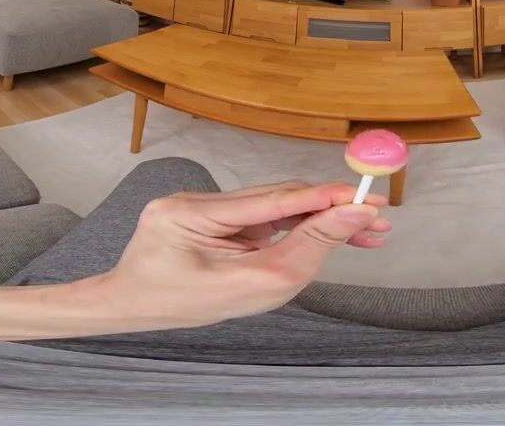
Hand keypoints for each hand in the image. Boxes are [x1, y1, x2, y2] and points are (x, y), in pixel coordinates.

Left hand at [88, 180, 390, 330]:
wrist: (125, 307)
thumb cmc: (178, 304)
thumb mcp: (246, 287)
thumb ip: (301, 250)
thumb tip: (350, 217)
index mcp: (191, 213)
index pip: (275, 199)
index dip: (327, 198)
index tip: (369, 200)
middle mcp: (196, 198)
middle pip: (280, 198)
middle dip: (332, 210)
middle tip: (379, 221)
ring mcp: (204, 204)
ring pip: (276, 207)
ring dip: (319, 220)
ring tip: (367, 233)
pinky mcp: (213, 215)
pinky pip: (264, 218)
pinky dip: (296, 228)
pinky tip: (327, 235)